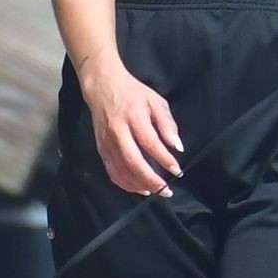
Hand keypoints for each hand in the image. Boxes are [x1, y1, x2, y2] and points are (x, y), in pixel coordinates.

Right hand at [81, 59, 182, 196]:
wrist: (102, 86)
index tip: (177, 171)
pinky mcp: (100, 148)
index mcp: (134, 117)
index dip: (165, 159)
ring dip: (138, 185)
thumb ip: (167, 124)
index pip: (150, 143)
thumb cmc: (133, 93)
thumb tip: (177, 146)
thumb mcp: (155, 101)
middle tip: (166, 190)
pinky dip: (125, 183)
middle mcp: (118, 131)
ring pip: (120, 170)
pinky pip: (111, 171)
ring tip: (155, 191)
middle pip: (133, 161)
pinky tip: (138, 187)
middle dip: (151, 180)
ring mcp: (106, 141)